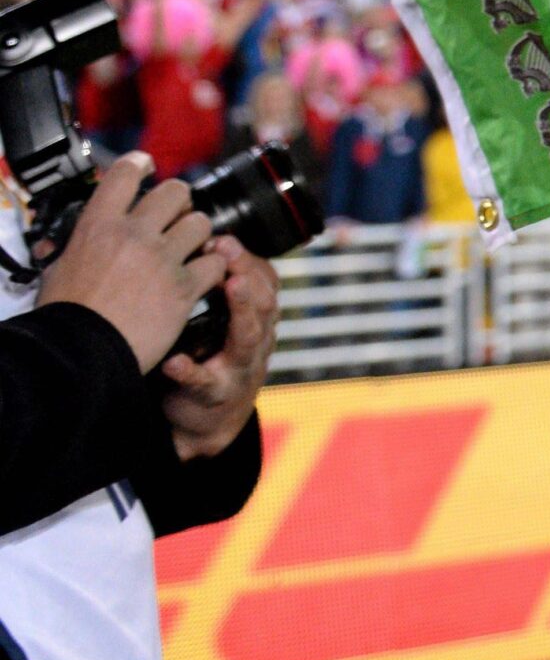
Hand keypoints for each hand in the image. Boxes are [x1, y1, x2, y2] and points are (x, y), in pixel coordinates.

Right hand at [34, 153, 223, 371]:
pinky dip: (214, 270)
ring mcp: (162, 258)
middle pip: (176, 191)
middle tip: (177, 218)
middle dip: (181, 202)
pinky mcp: (184, 286)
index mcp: (98, 226)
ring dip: (200, 235)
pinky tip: (203, 278)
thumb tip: (77, 243)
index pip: (123, 174)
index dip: (138, 164)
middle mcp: (134, 234)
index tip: (145, 165)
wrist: (80, 351)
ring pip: (202, 223)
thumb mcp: (58, 268)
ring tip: (192, 250)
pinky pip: (216, 263)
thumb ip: (77, 247)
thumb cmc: (65, 315)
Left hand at [158, 236, 279, 461]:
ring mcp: (240, 368)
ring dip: (243, 308)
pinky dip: (190, 371)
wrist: (210, 422)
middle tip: (225, 248)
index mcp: (257, 318)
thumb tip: (195, 239)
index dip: (248, 258)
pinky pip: (205, 382)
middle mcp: (256, 340)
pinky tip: (174, 362)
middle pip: (265, 301)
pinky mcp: (215, 395)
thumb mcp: (222, 323)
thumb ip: (216, 289)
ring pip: (248, 336)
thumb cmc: (210, 360)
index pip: (266, 280)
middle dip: (248, 271)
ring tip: (231, 286)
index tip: (222, 237)